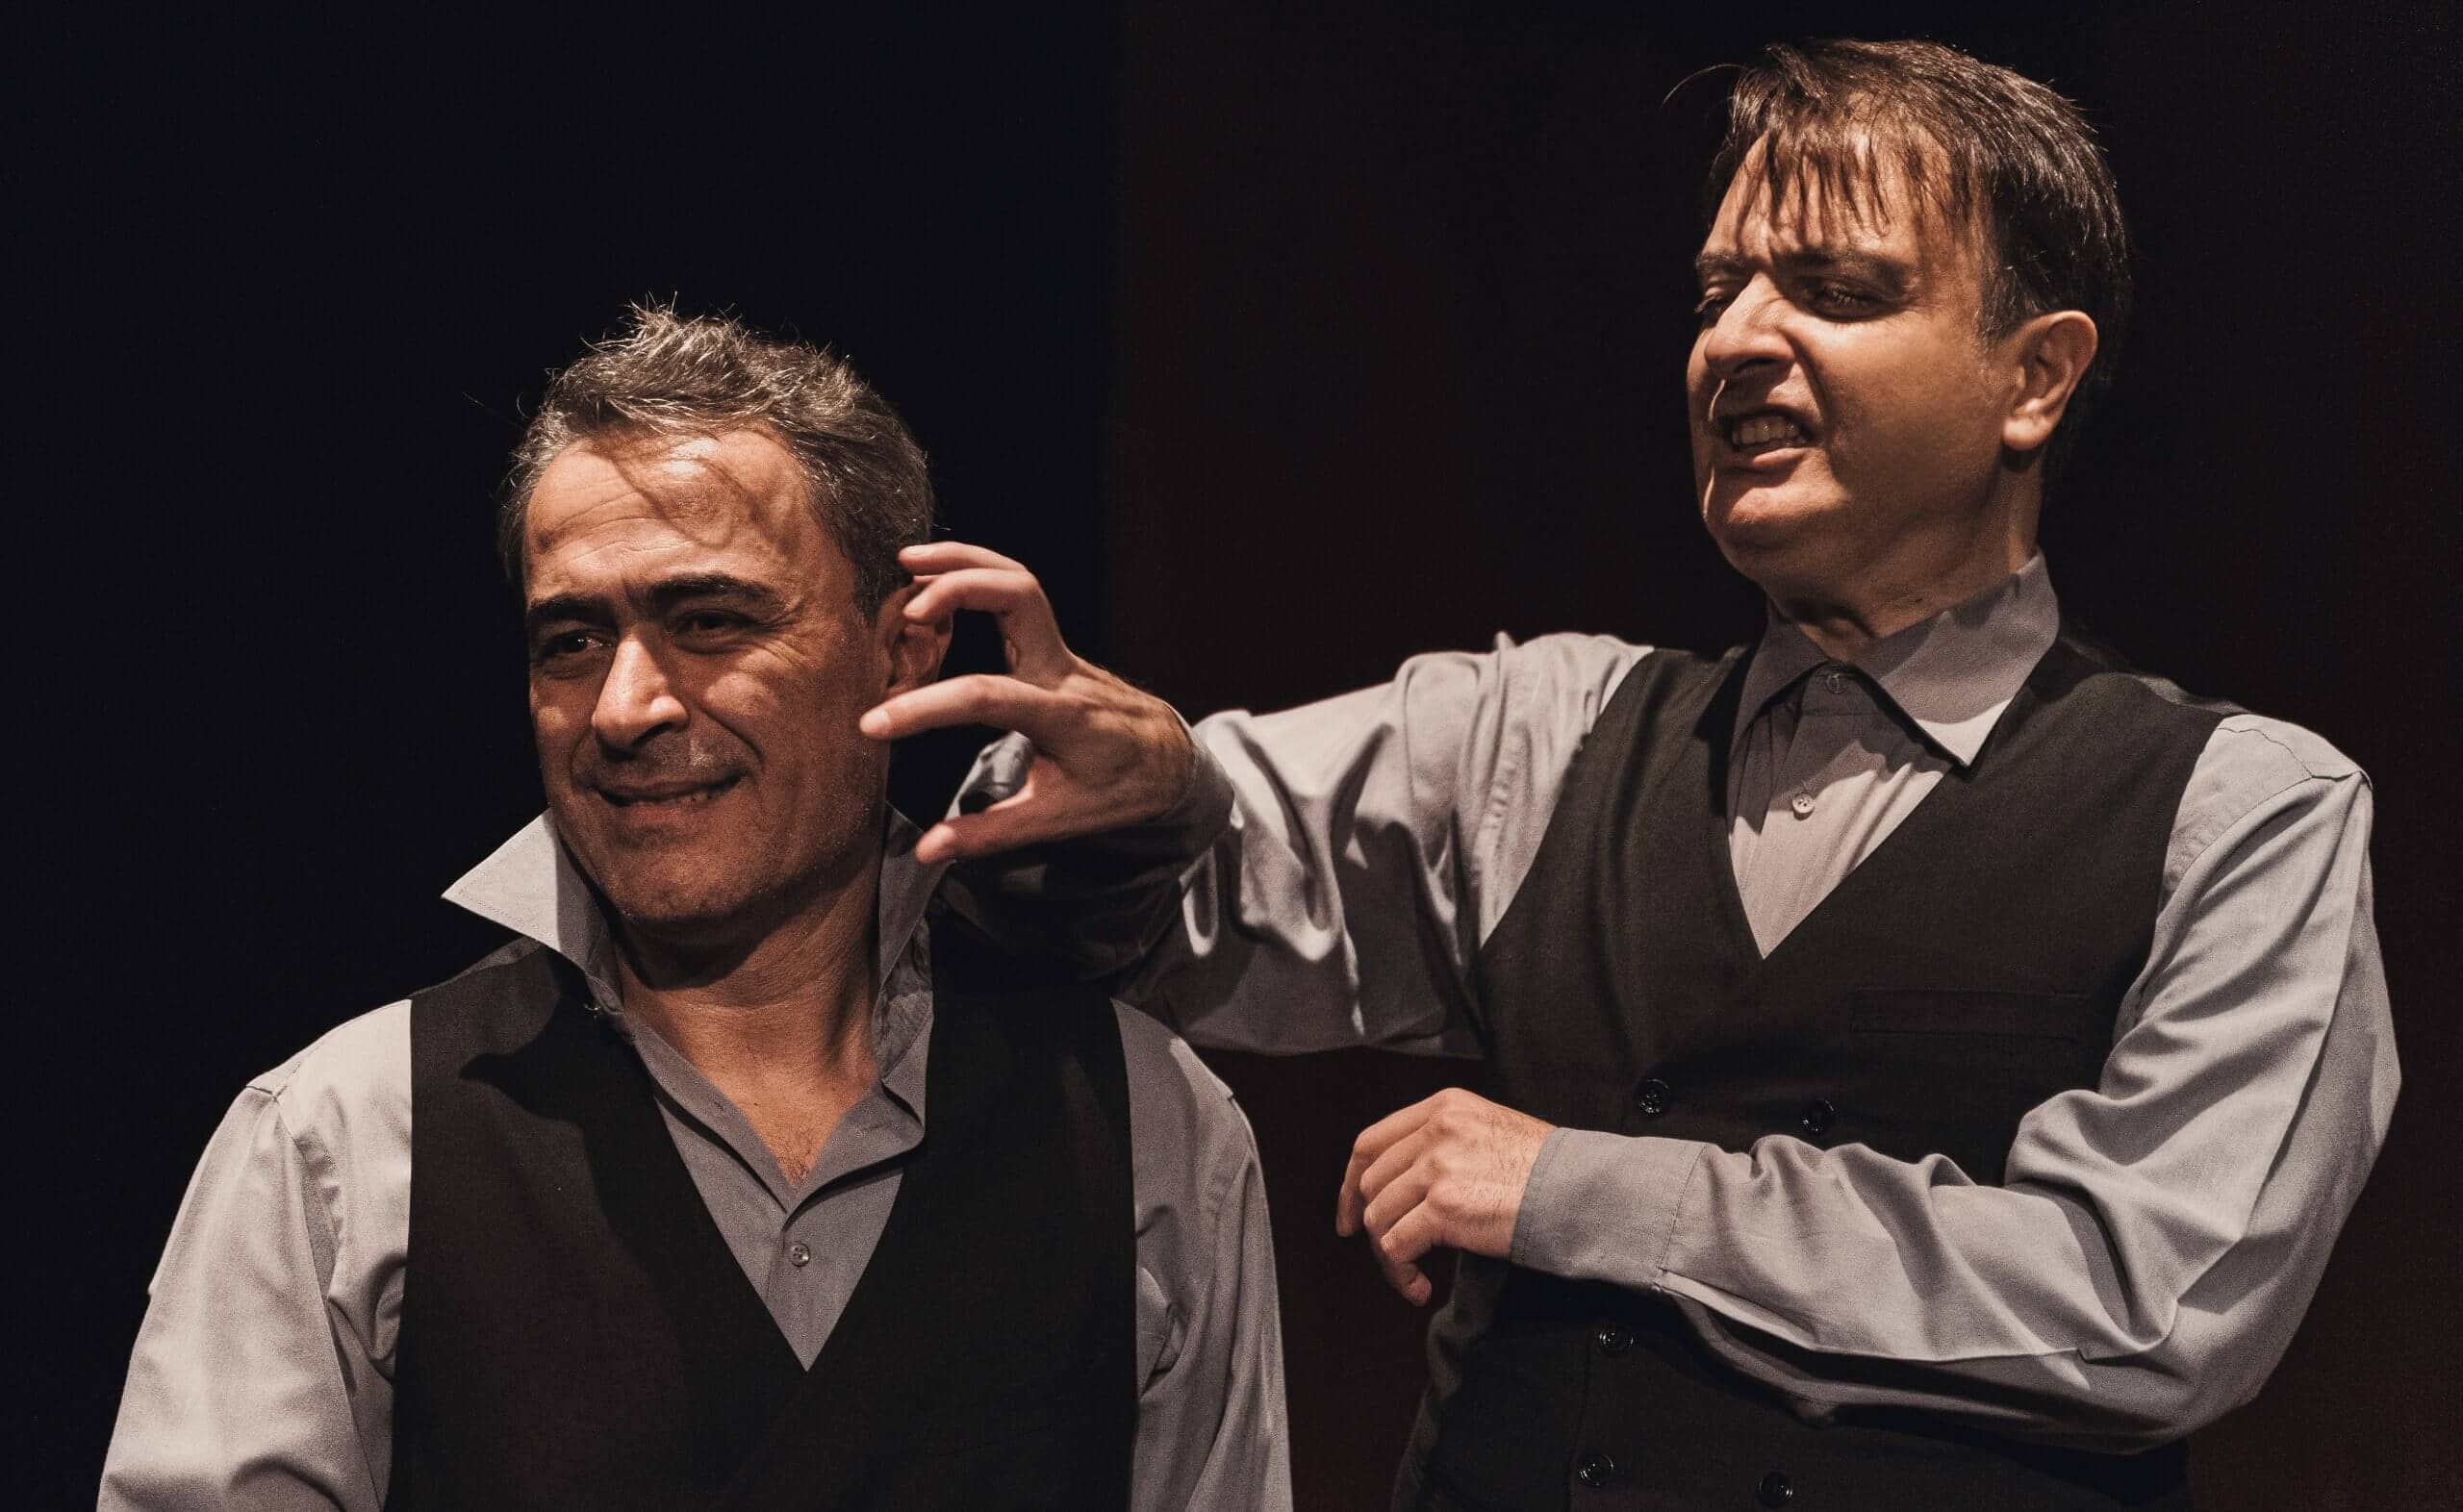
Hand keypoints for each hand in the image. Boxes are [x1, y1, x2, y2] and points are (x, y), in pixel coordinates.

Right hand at [860, 541, 1196, 864]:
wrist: (1168, 760)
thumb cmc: (1118, 789)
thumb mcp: (1058, 820)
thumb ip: (990, 833)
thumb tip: (926, 850)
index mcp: (1062, 715)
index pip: (987, 697)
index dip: (927, 707)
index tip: (874, 724)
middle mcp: (1061, 670)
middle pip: (1020, 597)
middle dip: (960, 587)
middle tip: (904, 605)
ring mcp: (1059, 649)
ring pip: (1019, 580)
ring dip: (964, 562)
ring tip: (907, 563)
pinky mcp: (1050, 643)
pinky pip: (1014, 592)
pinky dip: (975, 574)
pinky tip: (933, 581)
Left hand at [1334, 1089, 1553, 1306]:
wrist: (1580, 1190)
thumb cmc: (1548, 1171)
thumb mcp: (1492, 1130)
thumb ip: (1447, 1143)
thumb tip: (1407, 1184)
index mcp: (1444, 1108)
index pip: (1371, 1142)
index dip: (1351, 1184)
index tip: (1349, 1215)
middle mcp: (1435, 1131)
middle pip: (1371, 1184)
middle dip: (1372, 1227)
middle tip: (1393, 1256)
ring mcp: (1437, 1167)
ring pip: (1378, 1217)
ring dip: (1389, 1256)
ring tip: (1413, 1276)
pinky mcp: (1443, 1207)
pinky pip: (1396, 1247)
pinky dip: (1402, 1273)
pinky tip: (1421, 1286)